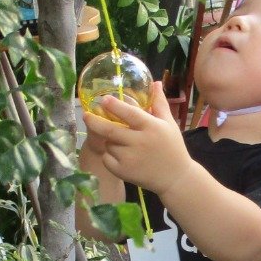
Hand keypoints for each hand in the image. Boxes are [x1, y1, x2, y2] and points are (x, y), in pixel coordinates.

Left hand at [83, 80, 192, 194]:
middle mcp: (139, 143)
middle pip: (110, 131)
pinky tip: (120, 155)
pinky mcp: (123, 172)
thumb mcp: (168, 124)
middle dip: (94, 122)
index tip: (103, 99)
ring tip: (122, 142)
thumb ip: (159, 103)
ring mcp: (130, 159)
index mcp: (151, 128)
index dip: (115, 106)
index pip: (130, 114)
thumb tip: (155, 82)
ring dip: (110, 141)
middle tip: (85, 114)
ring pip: (109, 144)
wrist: (175, 178)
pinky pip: (107, 158)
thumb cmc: (172, 147)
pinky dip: (109, 155)